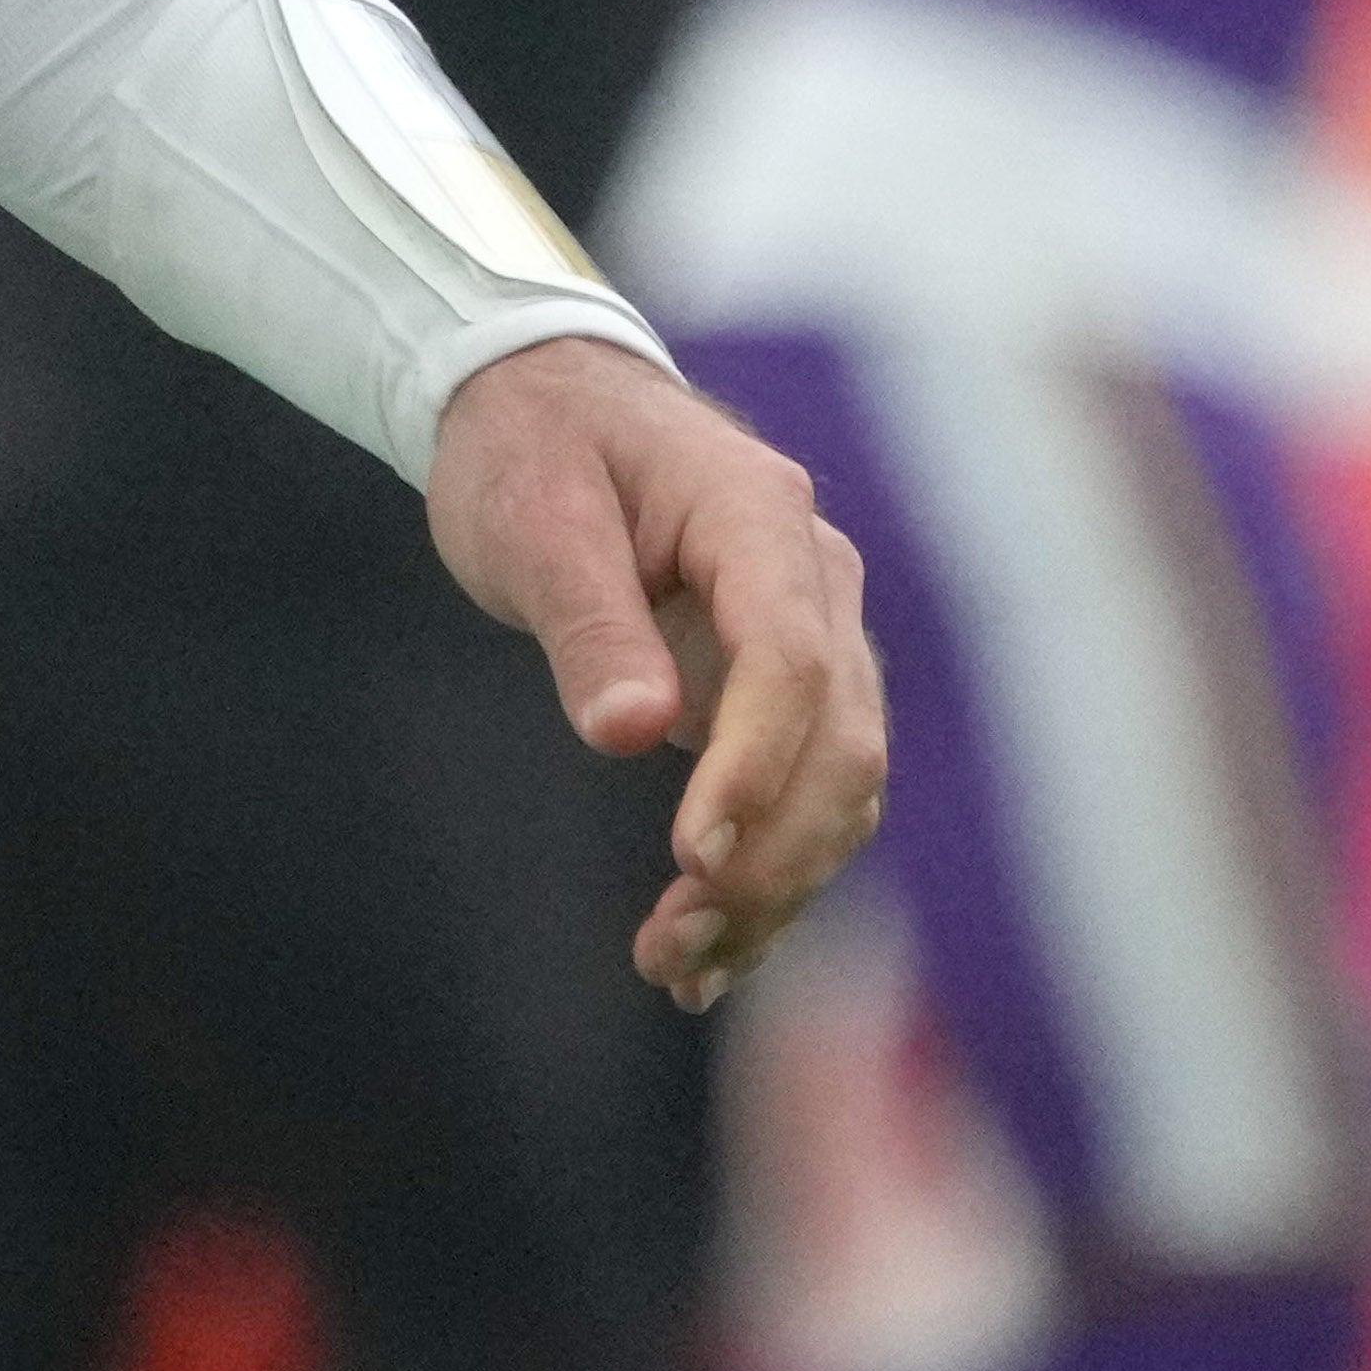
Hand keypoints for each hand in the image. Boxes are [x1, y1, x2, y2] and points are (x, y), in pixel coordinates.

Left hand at [426, 331, 884, 1007]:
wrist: (549, 404)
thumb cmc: (533, 448)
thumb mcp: (530, 519)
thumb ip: (587, 622)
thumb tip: (634, 733)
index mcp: (758, 516)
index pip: (791, 657)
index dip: (754, 764)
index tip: (690, 855)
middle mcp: (814, 579)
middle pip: (840, 740)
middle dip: (770, 856)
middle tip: (671, 943)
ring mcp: (815, 636)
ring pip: (839, 785)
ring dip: (773, 886)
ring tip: (675, 966)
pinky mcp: (787, 692)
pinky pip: (806, 795)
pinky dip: (768, 877)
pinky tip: (708, 958)